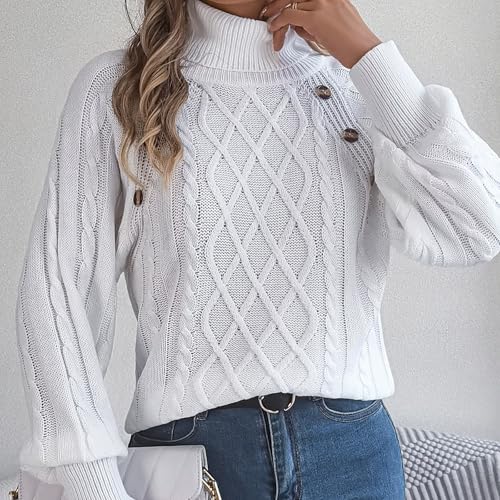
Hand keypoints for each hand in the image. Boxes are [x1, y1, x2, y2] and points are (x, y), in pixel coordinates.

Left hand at [261, 0, 381, 68]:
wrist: (363, 50)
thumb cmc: (352, 42)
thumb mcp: (335, 23)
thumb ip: (317, 19)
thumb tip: (300, 24)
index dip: (290, 0)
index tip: (280, 5)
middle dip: (279, 2)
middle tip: (269, 10)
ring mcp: (322, 4)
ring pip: (290, 3)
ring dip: (276, 13)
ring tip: (270, 22)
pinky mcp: (315, 18)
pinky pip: (289, 16)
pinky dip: (278, 23)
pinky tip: (274, 29)